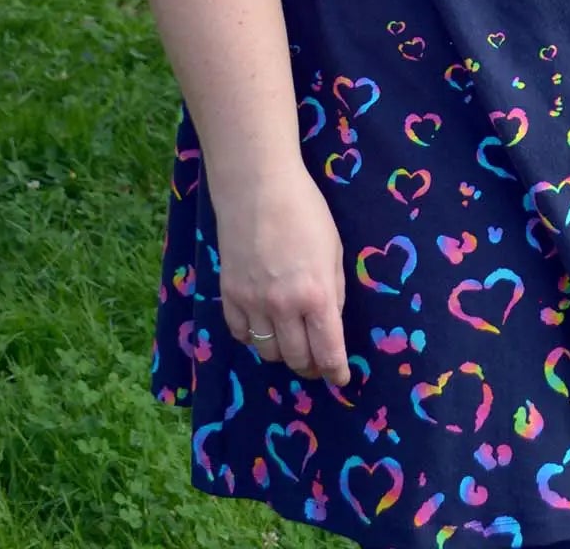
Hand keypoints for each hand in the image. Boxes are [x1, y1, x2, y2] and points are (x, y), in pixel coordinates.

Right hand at [213, 162, 350, 385]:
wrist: (257, 188)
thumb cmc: (305, 211)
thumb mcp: (334, 250)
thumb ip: (333, 290)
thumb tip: (331, 322)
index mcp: (316, 294)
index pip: (328, 350)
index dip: (335, 372)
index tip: (340, 380)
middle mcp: (283, 306)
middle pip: (296, 358)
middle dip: (311, 366)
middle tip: (317, 363)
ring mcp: (252, 303)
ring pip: (267, 352)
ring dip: (283, 354)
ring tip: (292, 344)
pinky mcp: (229, 296)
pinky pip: (241, 334)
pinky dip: (253, 338)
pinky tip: (263, 327)